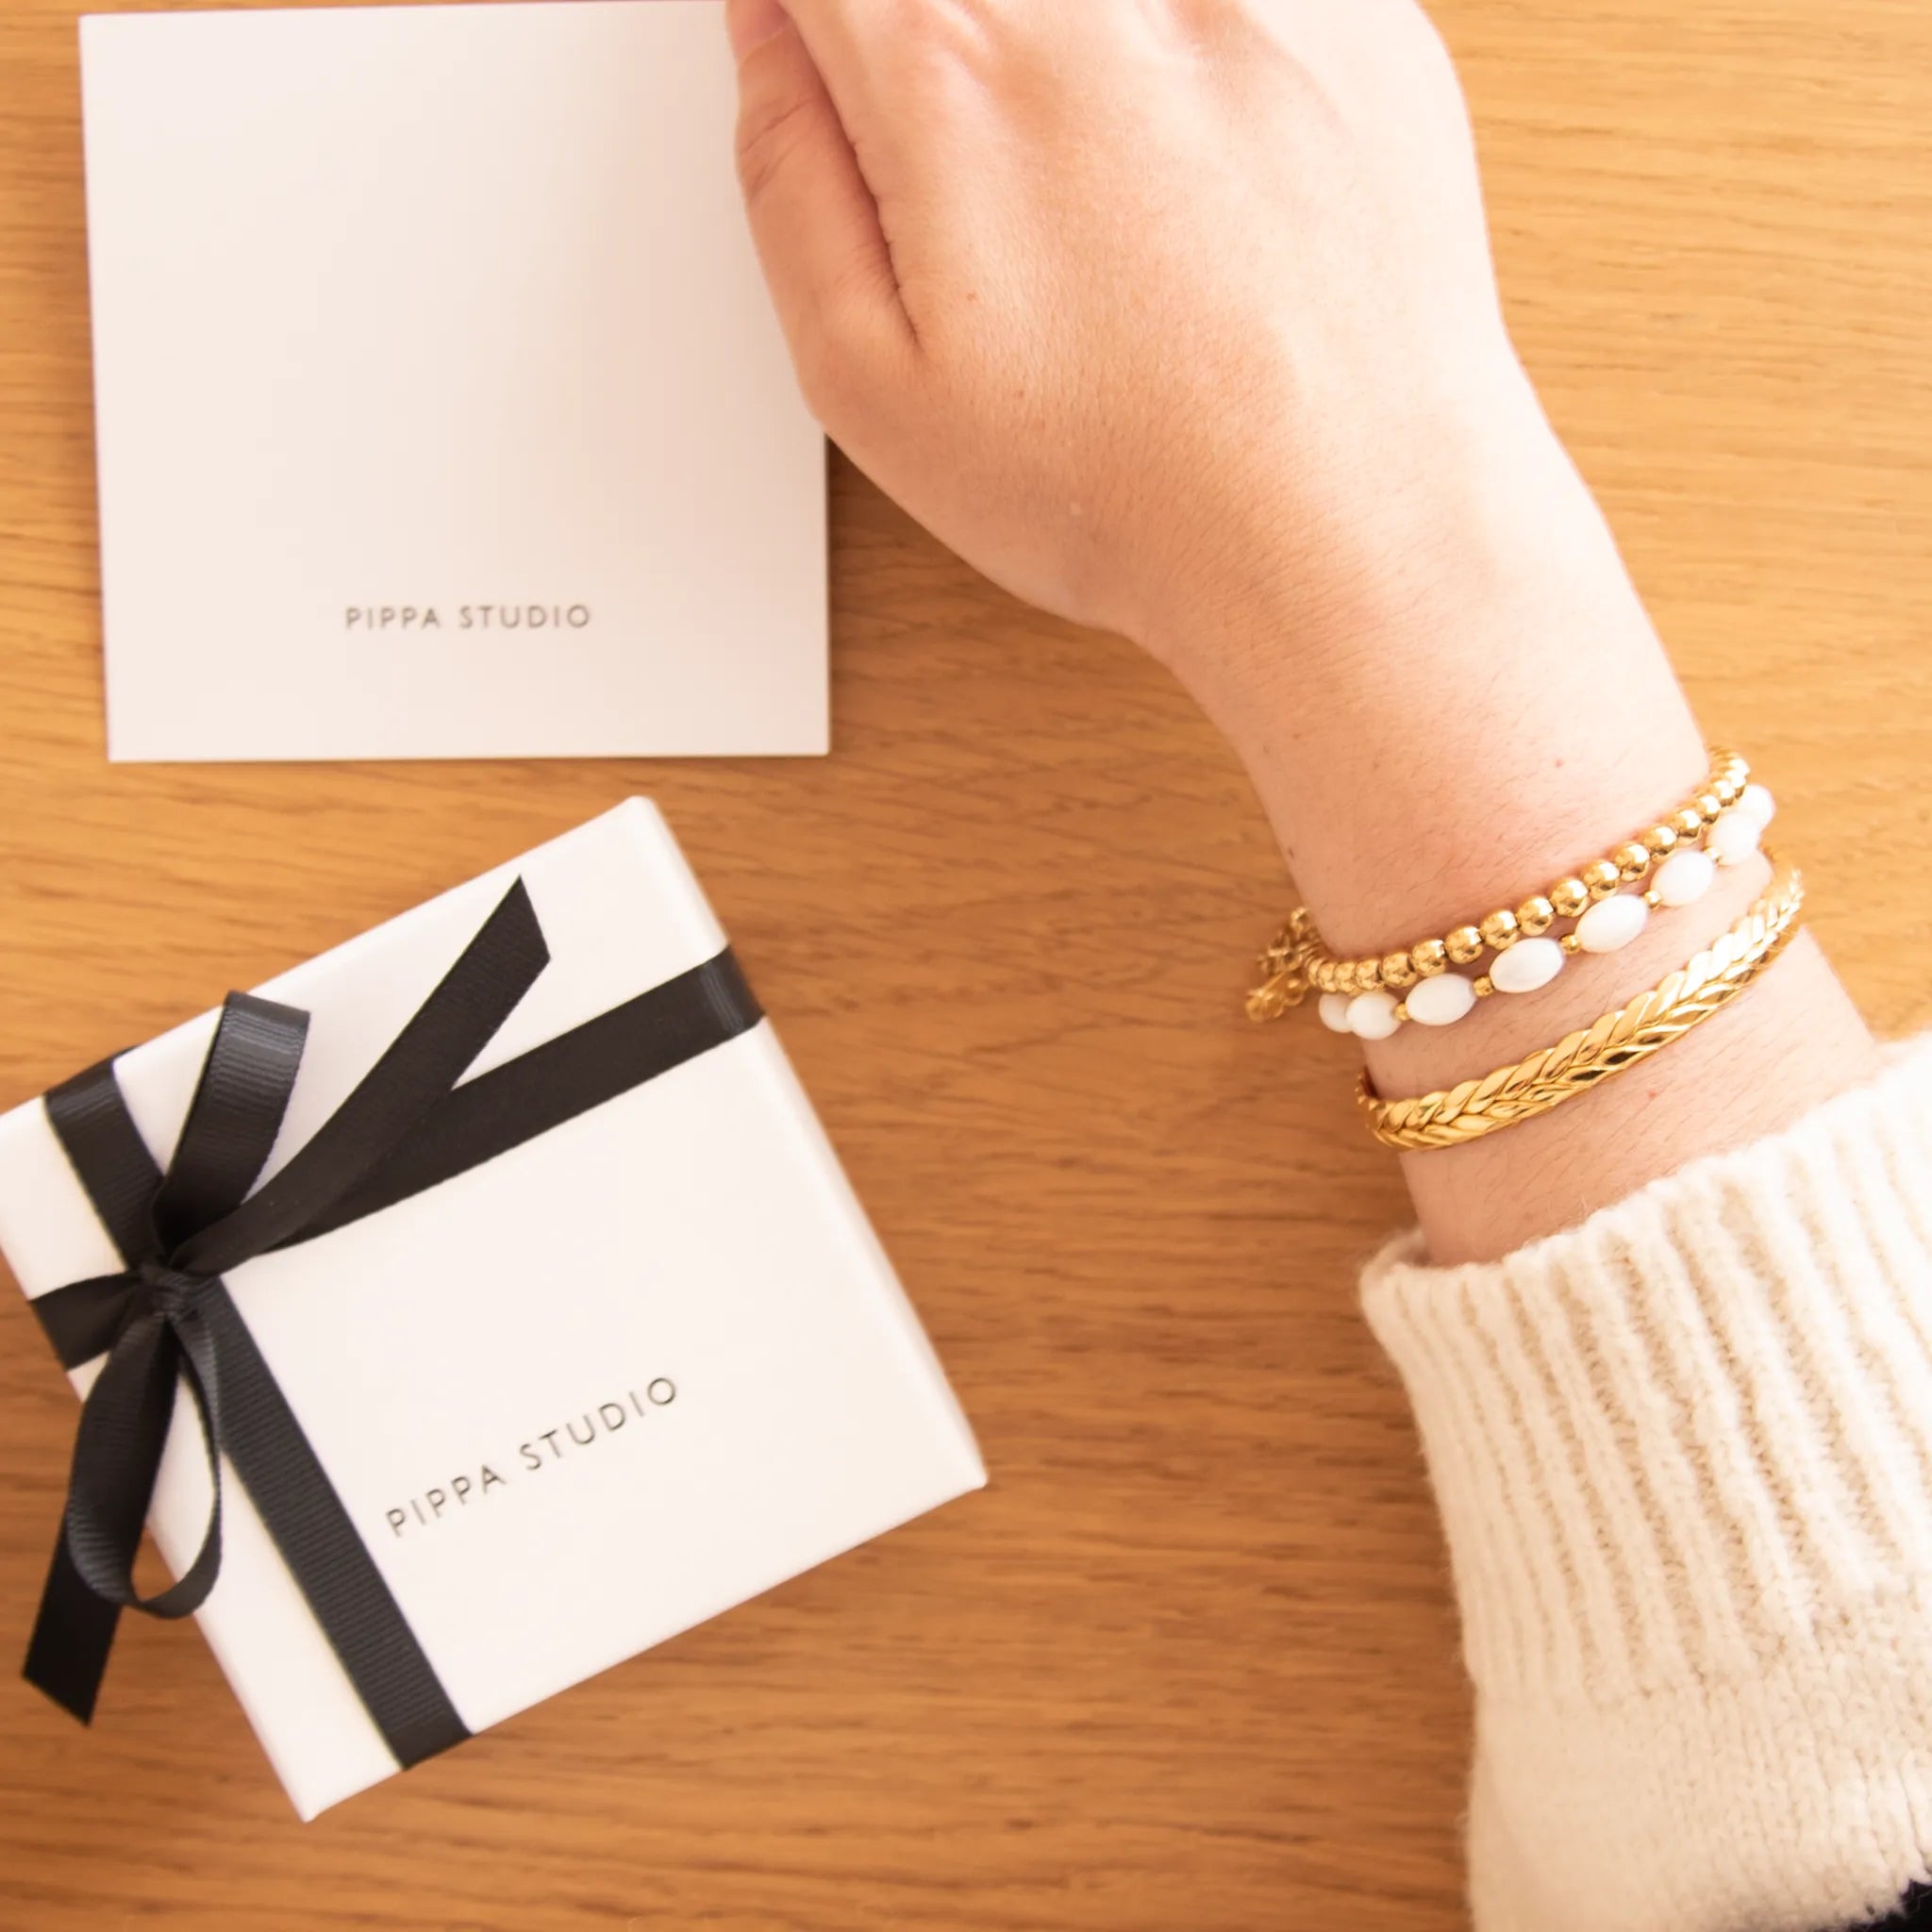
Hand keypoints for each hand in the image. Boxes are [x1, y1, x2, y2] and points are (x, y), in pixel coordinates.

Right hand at [724, 0, 1558, 678]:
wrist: (1352, 532)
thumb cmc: (1132, 492)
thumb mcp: (871, 390)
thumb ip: (788, 182)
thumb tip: (769, 40)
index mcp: (953, 73)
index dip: (821, 24)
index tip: (847, 75)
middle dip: (956, 61)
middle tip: (986, 183)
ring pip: (1101, 6)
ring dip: (1078, 71)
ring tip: (1102, 209)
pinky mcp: (1362, 18)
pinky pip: (1232, 8)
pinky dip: (1196, 63)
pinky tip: (1204, 186)